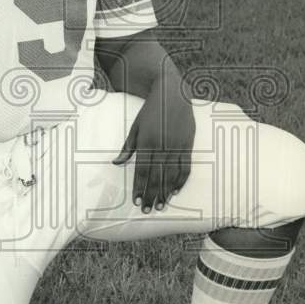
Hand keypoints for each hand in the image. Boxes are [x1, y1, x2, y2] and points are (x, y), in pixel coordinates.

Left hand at [112, 79, 195, 211]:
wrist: (171, 93)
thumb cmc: (150, 110)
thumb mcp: (135, 127)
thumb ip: (127, 148)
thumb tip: (116, 163)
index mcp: (147, 142)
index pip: (142, 171)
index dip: (139, 188)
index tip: (136, 201)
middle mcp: (162, 146)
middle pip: (157, 177)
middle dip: (152, 195)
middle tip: (148, 210)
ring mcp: (177, 146)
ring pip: (171, 175)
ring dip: (166, 192)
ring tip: (161, 205)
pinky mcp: (188, 144)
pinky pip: (185, 167)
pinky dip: (181, 180)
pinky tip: (176, 191)